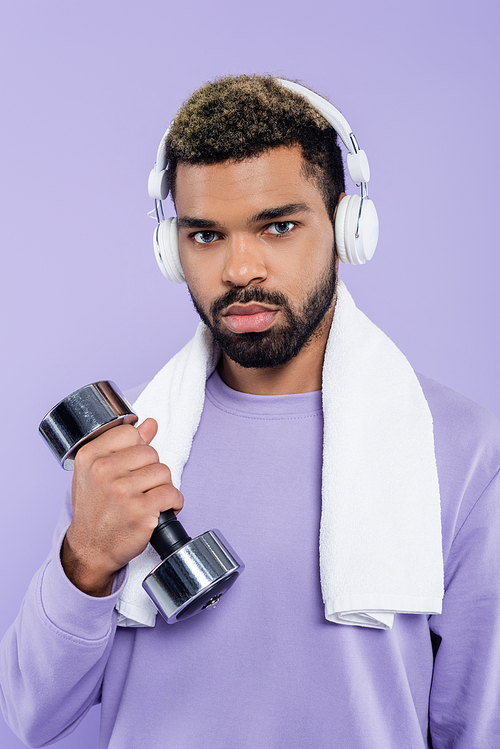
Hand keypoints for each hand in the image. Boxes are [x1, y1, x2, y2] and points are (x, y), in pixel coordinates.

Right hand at [61, 418, 183, 596]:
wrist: (90, 548)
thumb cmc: (95, 509)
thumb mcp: (97, 472)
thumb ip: (124, 445)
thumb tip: (150, 424)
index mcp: (90, 456)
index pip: (131, 433)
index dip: (137, 450)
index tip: (131, 467)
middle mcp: (104, 470)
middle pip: (151, 452)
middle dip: (151, 471)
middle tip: (139, 488)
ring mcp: (122, 490)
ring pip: (164, 472)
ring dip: (162, 487)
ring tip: (148, 499)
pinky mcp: (141, 510)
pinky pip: (173, 493)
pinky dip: (174, 503)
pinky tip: (159, 510)